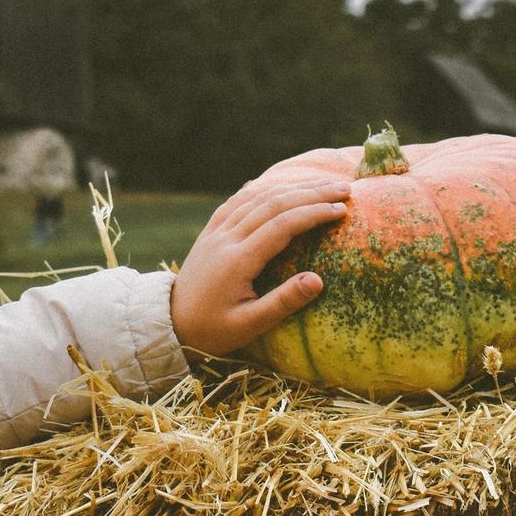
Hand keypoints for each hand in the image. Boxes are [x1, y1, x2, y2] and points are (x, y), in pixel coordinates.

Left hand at [170, 178, 350, 355]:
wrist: (171, 323)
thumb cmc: (214, 331)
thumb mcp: (249, 326)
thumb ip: (283, 303)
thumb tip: (318, 280)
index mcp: (237, 261)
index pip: (282, 225)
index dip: (313, 213)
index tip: (341, 210)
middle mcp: (226, 239)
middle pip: (273, 204)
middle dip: (311, 193)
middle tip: (344, 189)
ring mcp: (215, 231)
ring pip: (256, 197)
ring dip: (291, 188)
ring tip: (322, 186)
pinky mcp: (209, 231)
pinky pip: (237, 201)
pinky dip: (262, 189)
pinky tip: (278, 185)